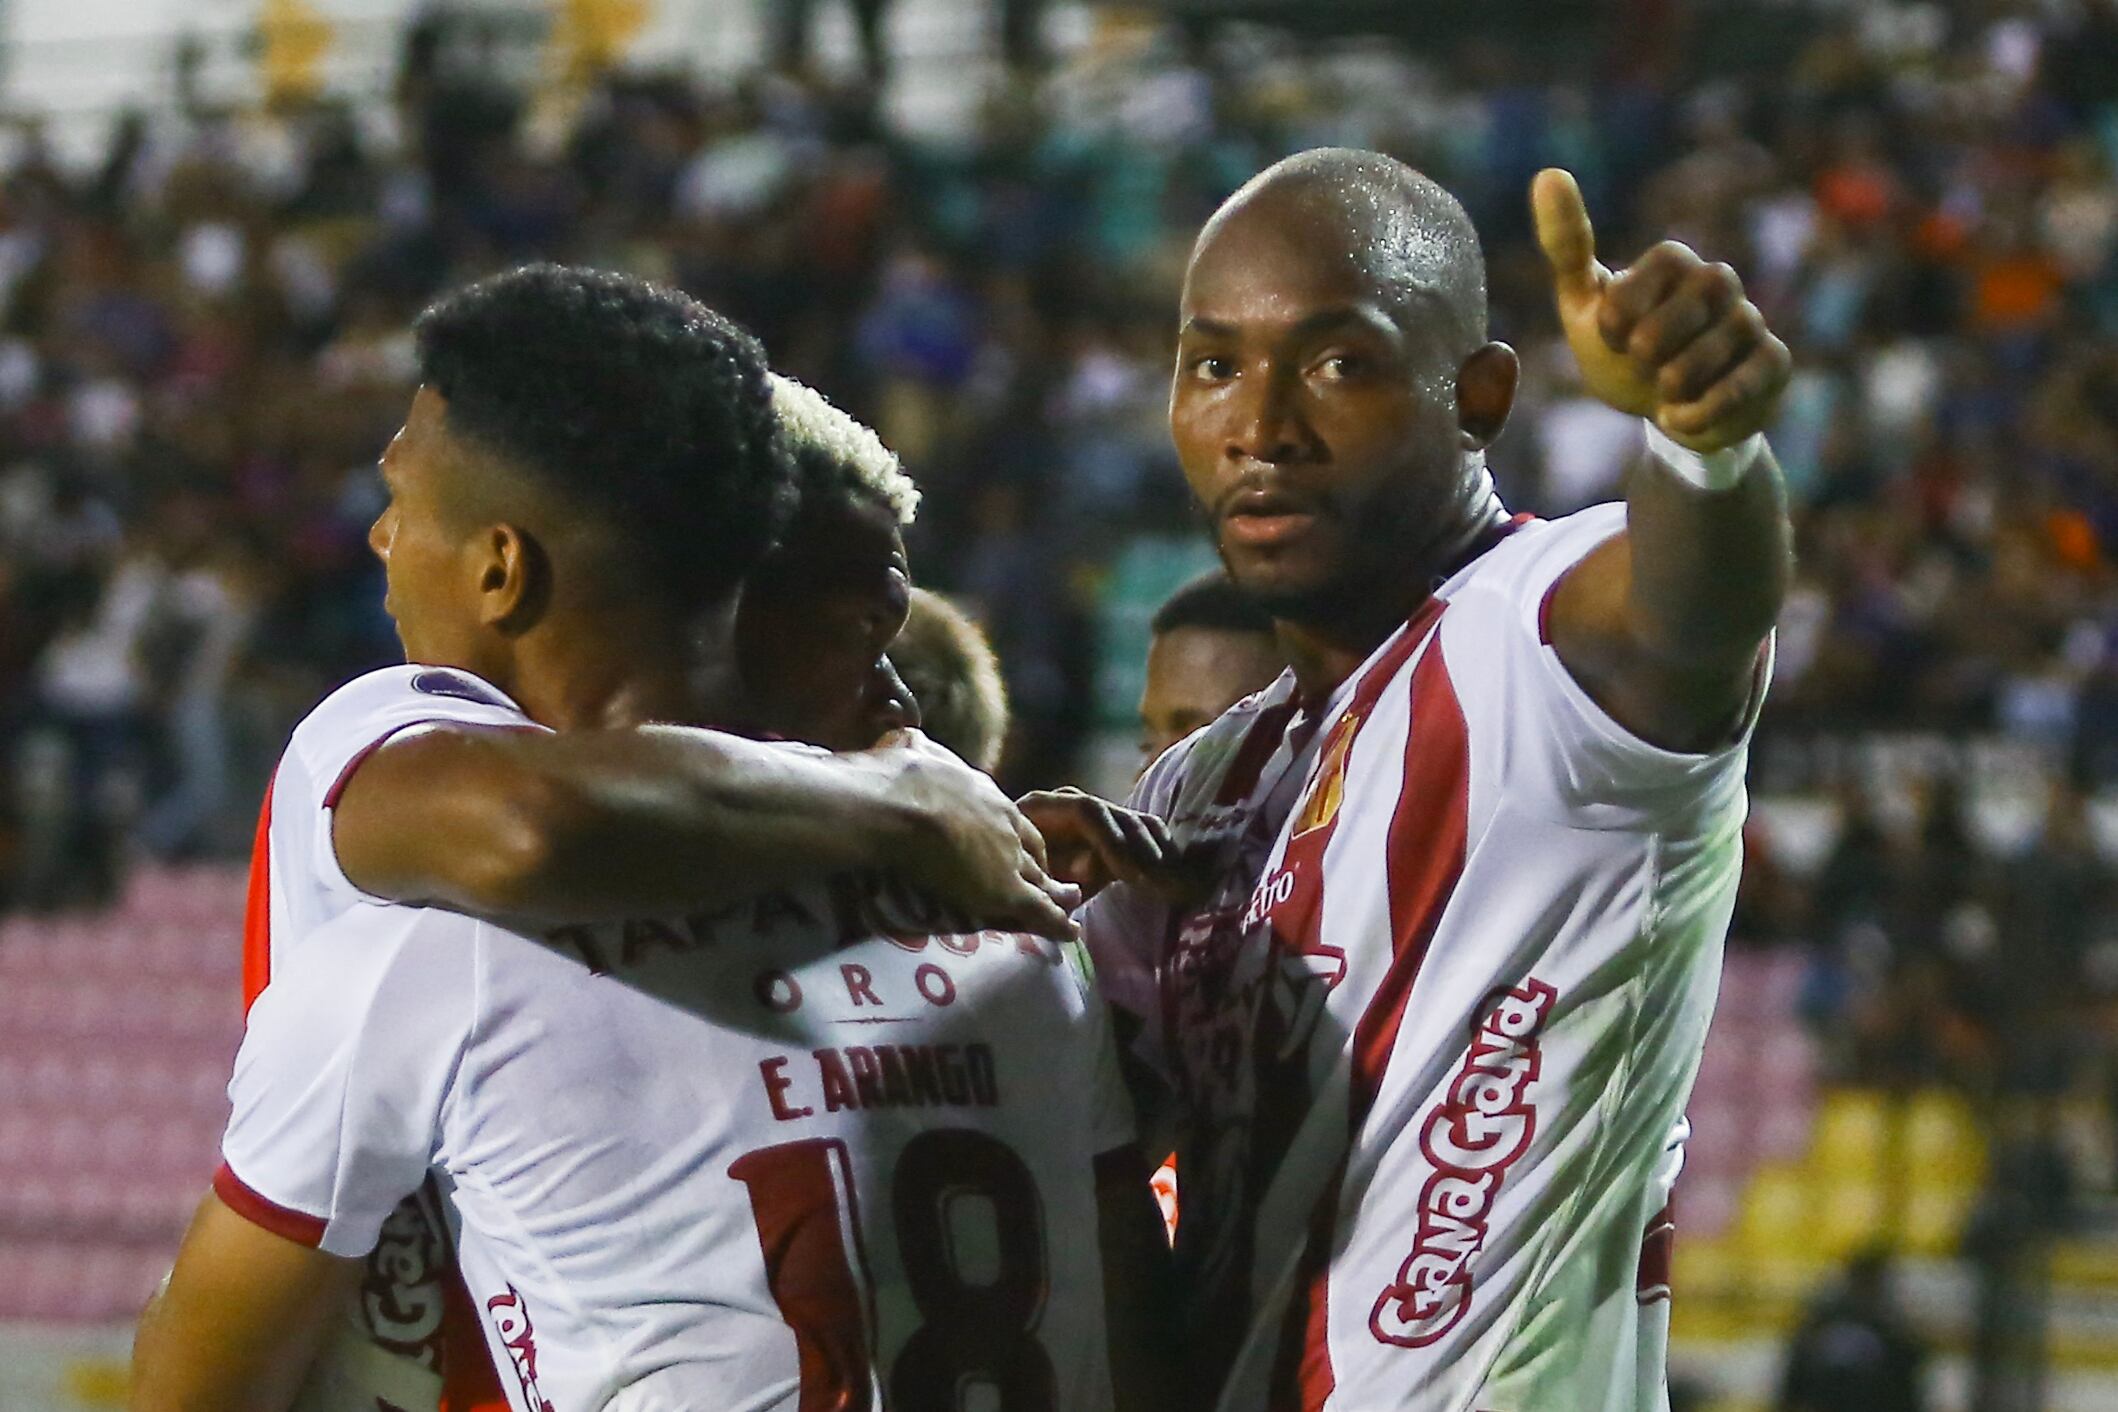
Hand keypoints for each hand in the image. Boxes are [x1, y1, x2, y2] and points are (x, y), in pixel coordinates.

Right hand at [861, 730, 1080, 939]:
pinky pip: (1039, 909)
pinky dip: (1056, 922)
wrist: (898, 807)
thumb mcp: (909, 748)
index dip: (1009, 832)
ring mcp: (1008, 856)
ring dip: (1055, 890)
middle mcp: (1004, 821)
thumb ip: (915, 747)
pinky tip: (1069, 932)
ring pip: (1040, 877)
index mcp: (982, 791)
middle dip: (1040, 860)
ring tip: (1069, 900)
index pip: (1006, 816)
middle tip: (1046, 874)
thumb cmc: (894, 779)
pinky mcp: (1007, 889)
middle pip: (1031, 845)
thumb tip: (908, 737)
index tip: (1009, 842)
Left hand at [1016, 787, 1204, 904]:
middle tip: (1154, 881)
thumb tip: (1082, 877)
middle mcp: (1069, 801)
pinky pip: (1143, 831)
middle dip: (1139, 849)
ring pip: (1134, 822)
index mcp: (1043, 807)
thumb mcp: (1025, 883)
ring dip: (1153, 852)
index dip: (1113, 842)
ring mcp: (1091, 812)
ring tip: (1167, 883)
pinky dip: (1160, 851)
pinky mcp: (1110, 828)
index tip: (1128, 877)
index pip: (1089, 811)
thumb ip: (1049, 881)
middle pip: (1117, 815)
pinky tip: (1172, 877)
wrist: (1005, 876)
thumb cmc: (1010, 882)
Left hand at [1532, 167, 1790, 453]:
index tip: (1612, 335)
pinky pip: (1746, 383)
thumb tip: (1549, 173)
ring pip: (1713, 350)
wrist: (1664, 412)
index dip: (1625, 312)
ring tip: (1664, 389)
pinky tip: (1680, 415)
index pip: (1656, 270)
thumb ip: (1566, 244)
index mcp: (1675, 263)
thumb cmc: (1622, 351)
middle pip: (1686, 308)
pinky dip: (1703, 409)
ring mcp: (1750, 322)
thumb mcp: (1583, 304)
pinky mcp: (1773, 363)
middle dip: (1650, 347)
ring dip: (1674, 381)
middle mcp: (1718, 284)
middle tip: (1642, 362)